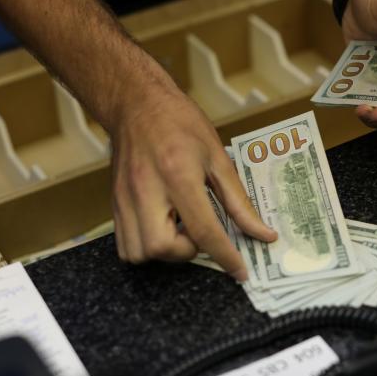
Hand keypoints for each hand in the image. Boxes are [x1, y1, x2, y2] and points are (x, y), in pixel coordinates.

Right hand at [108, 81, 276, 280]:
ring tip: (180, 228)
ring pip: (139, 253)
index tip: (240, 271)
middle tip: (200, 233)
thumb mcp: (217, 156)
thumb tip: (262, 232)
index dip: (225, 256)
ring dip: (166, 251)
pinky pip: (125, 245)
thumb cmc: (180, 123)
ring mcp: (125, 199)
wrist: (137, 103)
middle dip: (187, 251)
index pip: (203, 230)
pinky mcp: (114, 203)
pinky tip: (162, 226)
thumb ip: (238, 200)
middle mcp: (147, 191)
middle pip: (162, 248)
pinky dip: (146, 247)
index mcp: (178, 175)